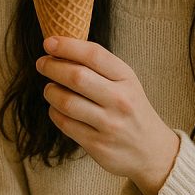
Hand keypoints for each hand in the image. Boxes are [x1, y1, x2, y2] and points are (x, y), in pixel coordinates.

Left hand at [36, 36, 179, 194]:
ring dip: (50, 91)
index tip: (48, 42)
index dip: (67, 46)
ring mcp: (109, 125)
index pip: (94, 55)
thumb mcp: (126, 82)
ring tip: (49, 88)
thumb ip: (99, 67)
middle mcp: (120, 100)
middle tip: (42, 63)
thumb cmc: (132, 108)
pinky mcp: (98, 145)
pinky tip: (57, 108)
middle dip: (52, 67)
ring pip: (67, 102)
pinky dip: (55, 112)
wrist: (152, 151)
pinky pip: (65, 124)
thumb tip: (60, 50)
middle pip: (77, 77)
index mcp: (127, 79)